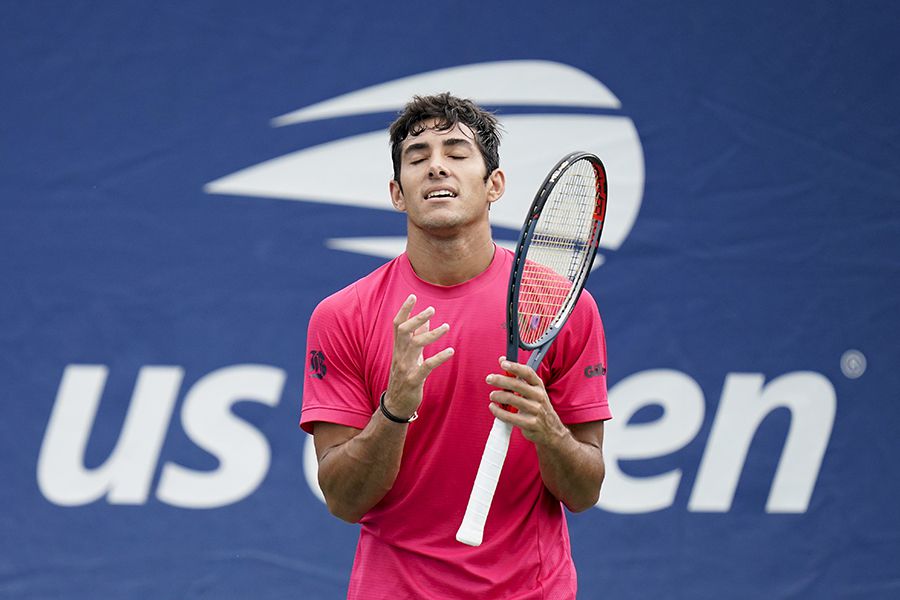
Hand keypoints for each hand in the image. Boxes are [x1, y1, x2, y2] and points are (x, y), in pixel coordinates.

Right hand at [384, 294, 453, 418]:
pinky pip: (426, 366)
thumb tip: (427, 321)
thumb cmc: (404, 377)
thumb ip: (417, 338)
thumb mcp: (410, 356)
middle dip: (417, 318)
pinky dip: (439, 358)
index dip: (404, 310)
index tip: (412, 297)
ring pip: (415, 345)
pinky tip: (450, 351)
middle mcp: (399, 355)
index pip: (397, 325)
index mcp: (398, 348)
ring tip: (446, 327)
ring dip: (431, 334)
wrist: (396, 405)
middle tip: (432, 309)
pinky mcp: (413, 380)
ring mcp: (405, 368)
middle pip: (404, 331)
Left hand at [486, 357, 567, 445]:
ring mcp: (535, 411)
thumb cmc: (538, 407)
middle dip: (500, 380)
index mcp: (539, 386)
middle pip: (517, 385)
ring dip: (498, 396)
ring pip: (512, 399)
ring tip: (492, 395)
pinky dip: (498, 411)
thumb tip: (502, 359)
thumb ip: (518, 377)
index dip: (515, 366)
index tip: (502, 363)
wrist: (552, 431)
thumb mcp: (533, 391)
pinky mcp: (529, 423)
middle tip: (489, 379)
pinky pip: (509, 416)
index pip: (527, 372)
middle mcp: (539, 397)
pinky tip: (493, 407)